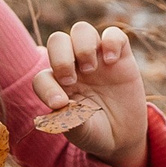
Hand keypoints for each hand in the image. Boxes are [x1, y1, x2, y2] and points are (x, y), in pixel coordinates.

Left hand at [30, 20, 150, 166]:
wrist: (123, 136)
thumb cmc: (94, 131)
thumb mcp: (80, 131)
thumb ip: (69, 119)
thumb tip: (60, 104)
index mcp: (57, 85)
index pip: (42, 76)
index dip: (46, 87)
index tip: (59, 104)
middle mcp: (73, 66)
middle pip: (57, 40)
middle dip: (61, 57)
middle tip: (71, 80)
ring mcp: (96, 58)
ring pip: (81, 30)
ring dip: (83, 46)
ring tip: (90, 68)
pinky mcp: (120, 56)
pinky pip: (113, 34)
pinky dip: (111, 41)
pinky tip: (112, 61)